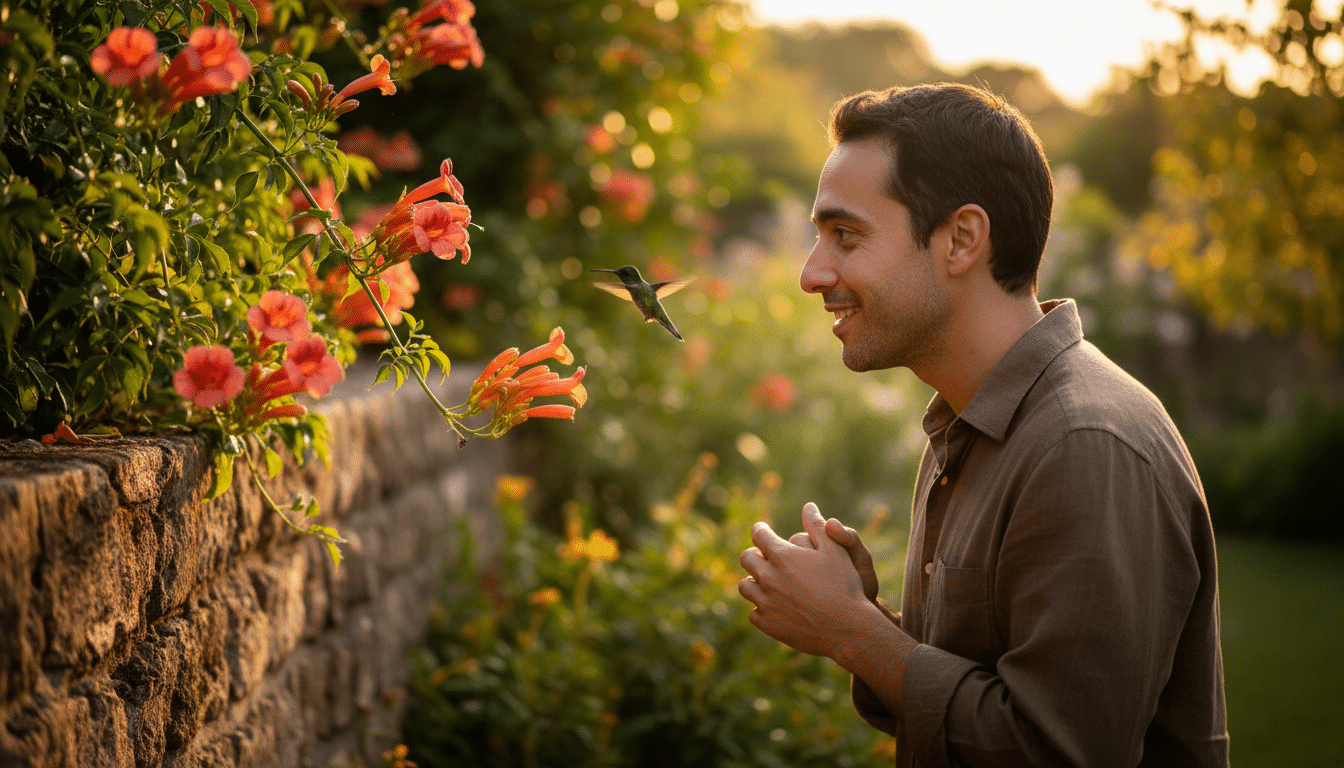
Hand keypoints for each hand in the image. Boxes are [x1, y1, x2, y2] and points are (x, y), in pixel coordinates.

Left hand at [738, 502, 870, 657]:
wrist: (846, 628)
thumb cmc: (844, 586)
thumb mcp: (835, 551)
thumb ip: (818, 527)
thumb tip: (808, 507)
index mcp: (782, 556)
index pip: (759, 534)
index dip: (761, 529)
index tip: (763, 530)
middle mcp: (768, 578)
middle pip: (746, 558)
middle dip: (755, 554)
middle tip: (765, 557)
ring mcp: (765, 602)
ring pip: (745, 587)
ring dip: (754, 581)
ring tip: (767, 582)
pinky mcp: (767, 624)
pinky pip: (753, 612)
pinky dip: (761, 608)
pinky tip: (773, 606)